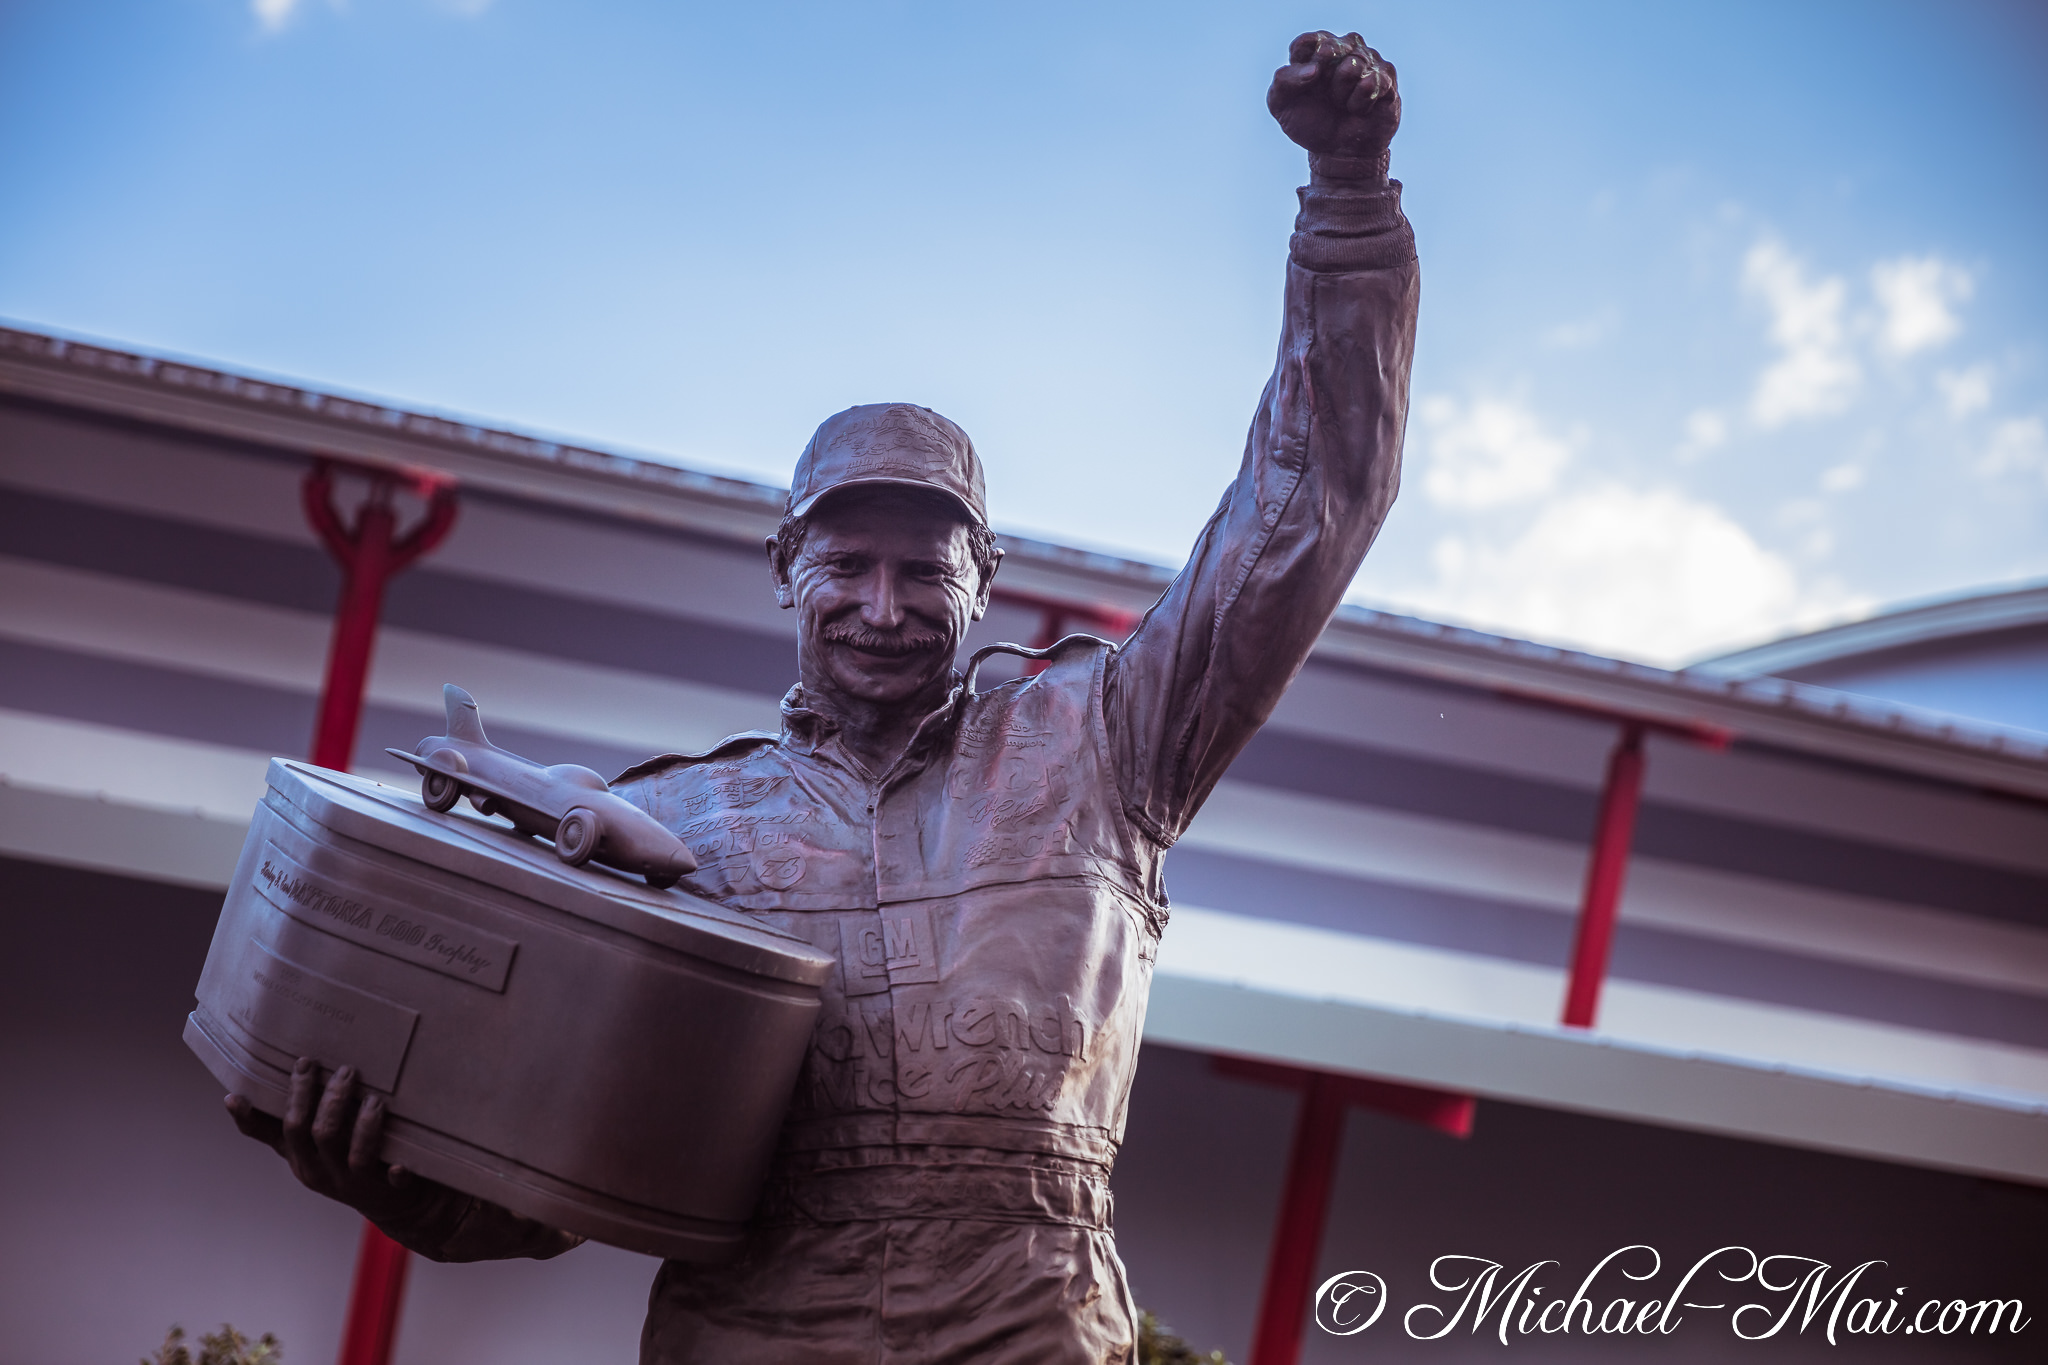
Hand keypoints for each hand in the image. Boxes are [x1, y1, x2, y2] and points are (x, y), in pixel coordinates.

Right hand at [227, 1057, 428, 1224]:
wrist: (390, 1202)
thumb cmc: (343, 1160)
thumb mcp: (309, 1147)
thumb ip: (286, 1124)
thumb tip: (233, 1095)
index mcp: (301, 1158)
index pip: (281, 1131)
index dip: (261, 1115)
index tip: (237, 1096)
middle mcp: (322, 1171)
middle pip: (318, 1133)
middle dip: (329, 1099)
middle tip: (345, 1070)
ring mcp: (354, 1182)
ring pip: (354, 1153)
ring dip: (365, 1124)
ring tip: (376, 1099)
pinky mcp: (387, 1189)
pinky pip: (391, 1182)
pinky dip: (396, 1172)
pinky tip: (400, 1165)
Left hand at [1267, 31, 1400, 165]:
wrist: (1340, 152)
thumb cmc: (1311, 124)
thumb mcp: (1281, 106)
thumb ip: (1283, 81)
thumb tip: (1314, 69)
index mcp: (1313, 51)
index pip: (1305, 42)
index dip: (1303, 65)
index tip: (1307, 84)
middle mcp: (1342, 48)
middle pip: (1329, 48)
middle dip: (1323, 80)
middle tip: (1326, 96)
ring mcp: (1367, 59)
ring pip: (1353, 64)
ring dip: (1342, 94)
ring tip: (1343, 104)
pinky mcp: (1386, 74)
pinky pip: (1371, 82)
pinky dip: (1359, 103)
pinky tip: (1359, 109)